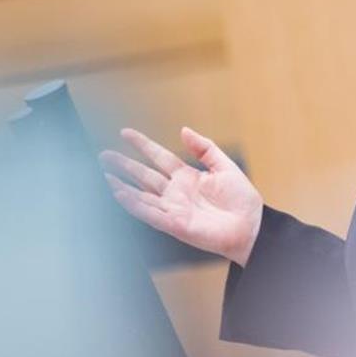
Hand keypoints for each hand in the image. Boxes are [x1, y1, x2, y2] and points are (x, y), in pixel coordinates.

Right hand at [98, 126, 263, 265]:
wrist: (252, 226)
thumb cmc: (242, 200)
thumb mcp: (225, 167)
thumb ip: (205, 149)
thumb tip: (184, 130)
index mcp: (188, 177)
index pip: (159, 157)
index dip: (142, 145)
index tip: (125, 132)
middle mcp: (176, 192)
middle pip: (144, 175)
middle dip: (124, 165)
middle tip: (103, 155)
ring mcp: (173, 208)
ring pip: (141, 195)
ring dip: (122, 185)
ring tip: (103, 175)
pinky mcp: (174, 224)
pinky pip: (149, 213)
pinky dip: (133, 204)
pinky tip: (119, 194)